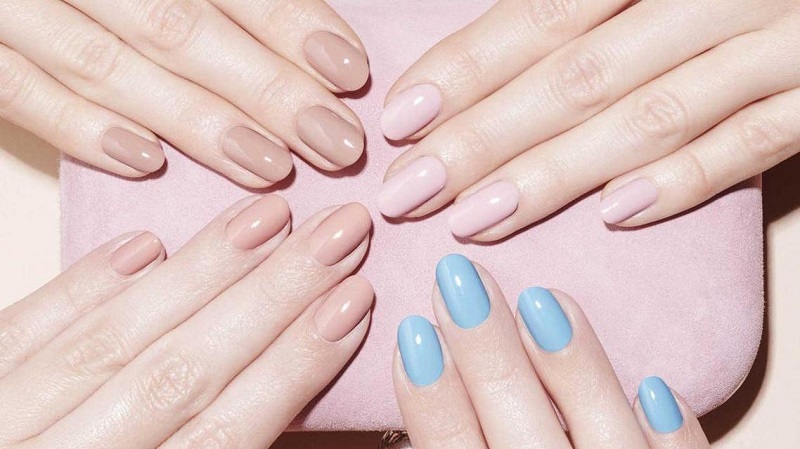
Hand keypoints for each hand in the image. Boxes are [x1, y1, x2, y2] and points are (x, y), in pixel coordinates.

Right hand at [0, 1, 368, 185]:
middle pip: (177, 26)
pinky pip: (21, 92)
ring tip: (271, 167)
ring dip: (196, 121)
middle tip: (335, 141)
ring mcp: (12, 4)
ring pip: (107, 65)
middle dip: (265, 89)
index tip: (348, 69)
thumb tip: (309, 33)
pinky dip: (81, 129)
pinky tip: (147, 162)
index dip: (288, 22)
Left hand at [0, 196, 372, 447]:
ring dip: (200, 271)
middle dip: (271, 295)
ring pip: (113, 340)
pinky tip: (142, 244)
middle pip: (182, 372)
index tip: (354, 300)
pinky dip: (83, 286)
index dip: (296, 364)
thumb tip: (295, 400)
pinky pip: (20, 333)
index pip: (227, 432)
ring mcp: (6, 431)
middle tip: (337, 229)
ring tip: (267, 217)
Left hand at [377, 0, 799, 239]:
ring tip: (474, 219)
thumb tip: (483, 57)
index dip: (466, 70)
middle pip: (578, 77)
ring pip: (650, 118)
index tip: (401, 121)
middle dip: (483, 141)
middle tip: (408, 191)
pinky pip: (751, 144)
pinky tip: (613, 215)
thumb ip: (580, 6)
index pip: (541, 16)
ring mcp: (775, 44)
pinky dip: (683, 181)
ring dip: (555, 176)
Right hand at [394, 254, 708, 447]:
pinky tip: (653, 383)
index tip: (412, 330)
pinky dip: (669, 431)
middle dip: (485, 347)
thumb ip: (452, 447)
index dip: (430, 394)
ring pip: (599, 432)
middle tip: (458, 275)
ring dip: (570, 365)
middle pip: (515, 423)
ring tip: (543, 298)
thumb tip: (423, 376)